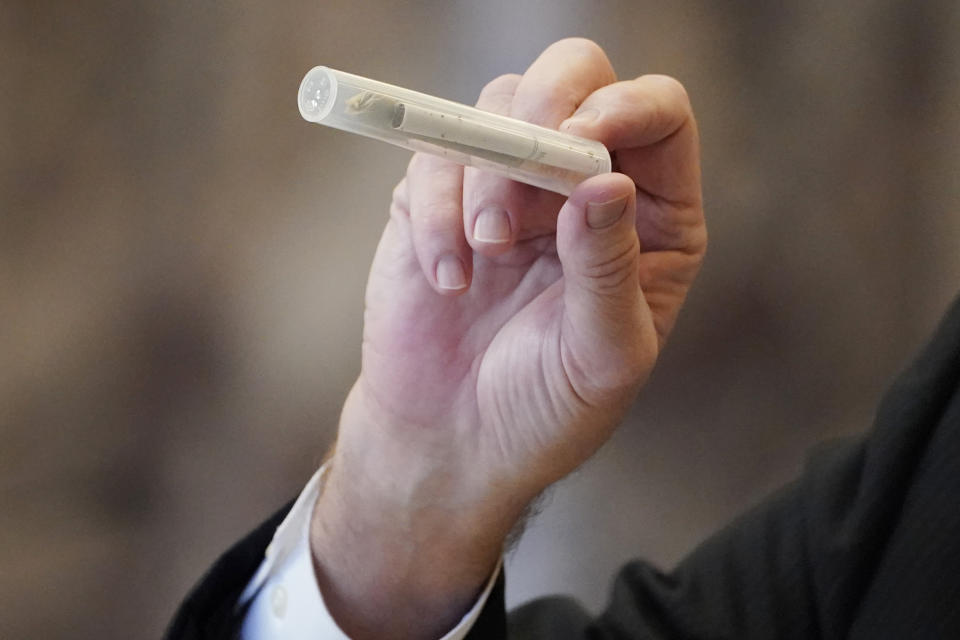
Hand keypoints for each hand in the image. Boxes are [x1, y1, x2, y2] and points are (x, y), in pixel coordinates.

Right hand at [312, 39, 705, 638]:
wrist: (452, 442)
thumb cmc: (544, 409)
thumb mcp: (600, 355)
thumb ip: (608, 269)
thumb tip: (606, 181)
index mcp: (649, 218)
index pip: (657, 116)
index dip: (625, 107)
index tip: (580, 140)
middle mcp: (582, 185)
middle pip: (576, 76)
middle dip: (547, 107)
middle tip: (524, 159)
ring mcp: (508, 185)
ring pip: (499, 106)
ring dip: (488, 172)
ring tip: (484, 252)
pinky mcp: (439, 199)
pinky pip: (433, 155)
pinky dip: (436, 213)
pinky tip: (448, 280)